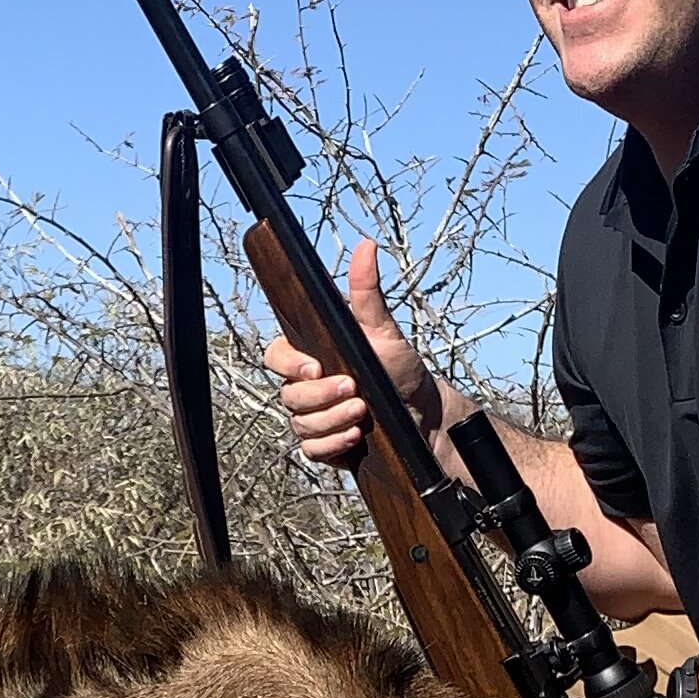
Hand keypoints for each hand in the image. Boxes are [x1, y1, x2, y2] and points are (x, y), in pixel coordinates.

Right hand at [263, 239, 438, 469]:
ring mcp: (313, 418)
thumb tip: (367, 247)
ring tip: (362, 413)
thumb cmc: (399, 369)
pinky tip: (354, 436)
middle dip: (322, 396)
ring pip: (301, 424)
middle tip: (353, 389)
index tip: (316, 367)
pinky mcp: (325, 446)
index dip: (289, 364)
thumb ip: (367, 293)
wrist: (422, 413)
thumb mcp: (384, 330)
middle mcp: (306, 388)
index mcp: (311, 356)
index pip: (276, 356)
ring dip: (332, 420)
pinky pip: (312, 450)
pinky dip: (333, 444)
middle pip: (288, 395)